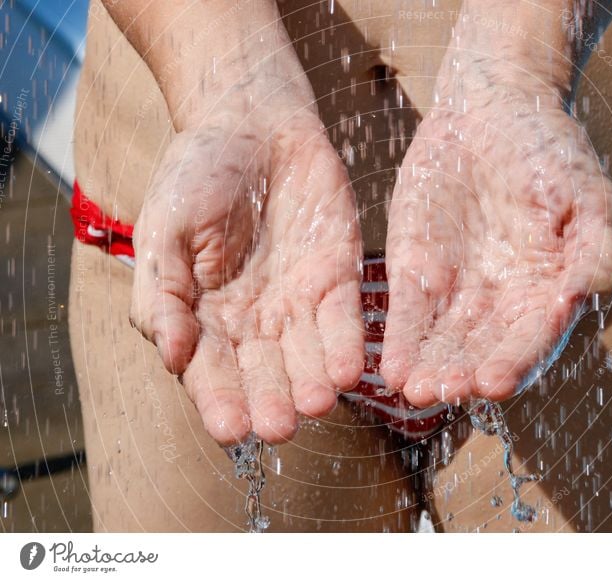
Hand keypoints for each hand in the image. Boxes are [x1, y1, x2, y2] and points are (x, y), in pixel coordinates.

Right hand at [130, 97, 363, 444]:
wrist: (251, 123)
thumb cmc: (197, 174)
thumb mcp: (164, 228)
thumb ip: (163, 292)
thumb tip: (171, 355)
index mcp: (205, 318)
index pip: (211, 372)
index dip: (220, 401)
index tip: (230, 429)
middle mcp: (254, 323)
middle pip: (264, 374)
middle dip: (272, 401)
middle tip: (280, 427)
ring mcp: (298, 304)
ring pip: (308, 357)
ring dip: (314, 382)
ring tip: (319, 402)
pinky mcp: (336, 280)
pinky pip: (345, 321)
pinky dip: (348, 345)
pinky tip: (352, 369)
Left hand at [381, 68, 611, 407]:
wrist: (492, 106)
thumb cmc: (549, 149)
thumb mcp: (583, 190)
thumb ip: (593, 241)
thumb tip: (595, 290)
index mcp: (549, 291)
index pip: (533, 340)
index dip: (515, 363)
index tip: (494, 383)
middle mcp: (503, 304)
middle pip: (483, 352)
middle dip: (464, 375)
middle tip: (446, 391)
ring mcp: (459, 291)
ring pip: (443, 342)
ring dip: (430, 368)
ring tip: (415, 389)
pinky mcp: (418, 272)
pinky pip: (408, 313)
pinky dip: (401, 340)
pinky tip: (391, 367)